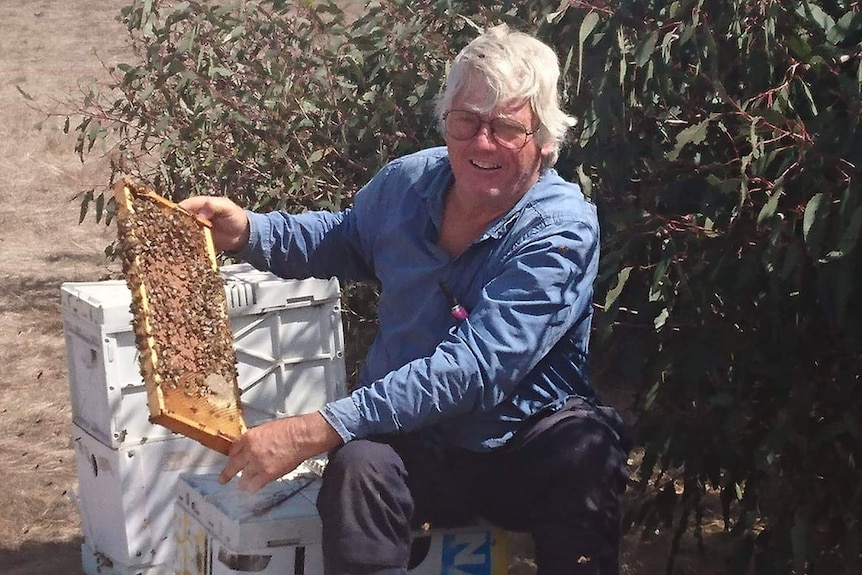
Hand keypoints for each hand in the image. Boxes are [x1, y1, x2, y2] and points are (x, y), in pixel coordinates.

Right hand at [178, 196, 249, 252]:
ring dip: (178, 235)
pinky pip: (190, 242)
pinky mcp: (198, 240)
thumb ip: (214, 207)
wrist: (243, 234)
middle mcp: (196, 216)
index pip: (187, 205)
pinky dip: (185, 245)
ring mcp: (196, 228)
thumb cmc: (236, 217)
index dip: (180, 209)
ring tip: (173, 240)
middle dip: (175, 223)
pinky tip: (181, 249)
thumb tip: (200, 213)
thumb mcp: (227, 208)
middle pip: (181, 218)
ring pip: (182, 231)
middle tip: (170, 230)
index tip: (173, 215)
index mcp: (201, 205)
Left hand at [219, 412, 342, 492]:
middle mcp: (250, 451)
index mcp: (249, 437)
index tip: (232, 460)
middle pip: (233, 465)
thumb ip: (257, 438)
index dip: (233, 456)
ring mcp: (257, 464)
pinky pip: (254, 486)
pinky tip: (253, 489)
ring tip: (243, 485)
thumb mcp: (267, 428)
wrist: (301, 436)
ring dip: (243, 482)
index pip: (234, 449)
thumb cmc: (290, 429)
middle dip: (227, 474)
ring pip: (242, 479)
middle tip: (223, 479)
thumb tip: (256, 446)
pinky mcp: (267, 474)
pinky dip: (253, 488)